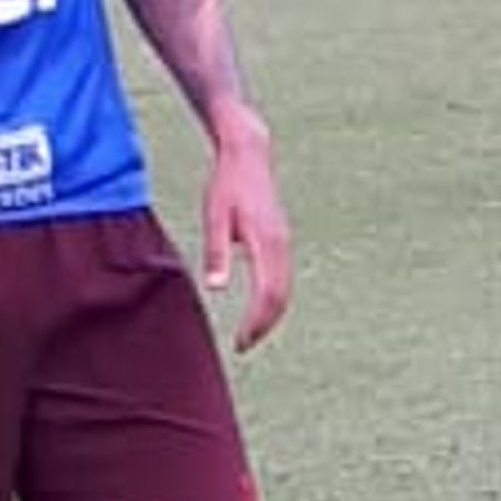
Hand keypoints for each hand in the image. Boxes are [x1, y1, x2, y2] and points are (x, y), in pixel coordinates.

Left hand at [199, 116, 292, 350]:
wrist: (249, 155)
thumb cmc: (226, 184)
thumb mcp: (215, 217)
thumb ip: (216, 253)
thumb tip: (217, 289)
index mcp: (266, 242)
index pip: (267, 295)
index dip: (255, 322)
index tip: (239, 342)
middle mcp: (282, 246)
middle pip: (280, 298)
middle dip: (263, 326)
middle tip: (243, 345)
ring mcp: (285, 244)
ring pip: (285, 291)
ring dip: (270, 316)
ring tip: (250, 334)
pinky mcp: (282, 242)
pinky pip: (283, 279)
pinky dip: (273, 300)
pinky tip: (258, 310)